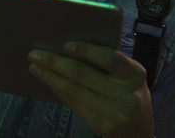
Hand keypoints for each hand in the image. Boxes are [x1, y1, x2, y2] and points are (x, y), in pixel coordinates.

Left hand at [27, 41, 152, 136]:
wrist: (139, 132)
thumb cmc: (129, 94)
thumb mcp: (129, 76)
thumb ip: (110, 64)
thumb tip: (69, 49)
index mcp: (135, 74)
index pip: (110, 58)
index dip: (87, 51)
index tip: (66, 45)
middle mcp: (127, 95)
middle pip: (85, 75)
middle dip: (56, 63)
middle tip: (35, 54)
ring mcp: (116, 113)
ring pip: (75, 92)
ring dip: (52, 78)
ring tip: (35, 68)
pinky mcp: (104, 127)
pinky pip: (76, 106)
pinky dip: (60, 92)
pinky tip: (50, 83)